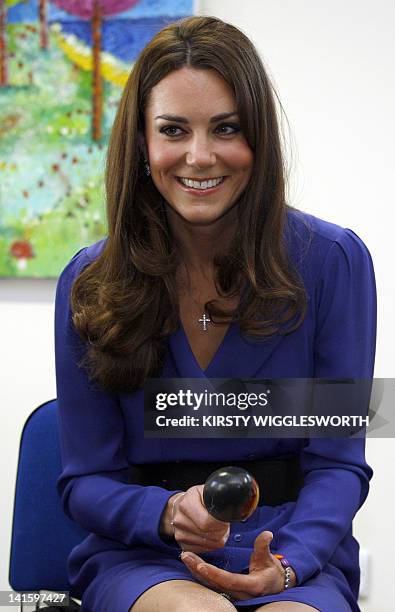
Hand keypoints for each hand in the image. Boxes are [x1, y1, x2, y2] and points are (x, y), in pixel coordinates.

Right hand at [160, 485, 229, 552]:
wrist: (180, 507)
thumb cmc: (197, 498)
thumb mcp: (206, 491)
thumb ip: (217, 498)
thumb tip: (232, 507)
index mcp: (186, 503)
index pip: (206, 521)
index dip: (220, 523)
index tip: (226, 520)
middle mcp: (179, 519)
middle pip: (208, 534)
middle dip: (221, 531)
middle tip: (224, 525)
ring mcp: (179, 533)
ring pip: (207, 544)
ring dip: (218, 539)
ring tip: (219, 529)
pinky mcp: (182, 545)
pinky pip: (203, 550)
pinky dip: (211, 545)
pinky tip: (212, 536)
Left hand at [180, 530, 295, 598]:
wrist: (274, 585)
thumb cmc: (271, 572)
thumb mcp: (269, 559)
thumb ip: (264, 546)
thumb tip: (267, 534)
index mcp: (251, 585)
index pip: (229, 581)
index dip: (214, 573)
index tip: (200, 564)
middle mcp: (240, 593)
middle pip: (215, 583)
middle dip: (199, 570)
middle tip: (185, 556)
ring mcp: (232, 593)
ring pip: (211, 584)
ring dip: (196, 571)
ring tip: (185, 557)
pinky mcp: (227, 590)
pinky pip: (211, 583)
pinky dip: (200, 574)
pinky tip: (192, 564)